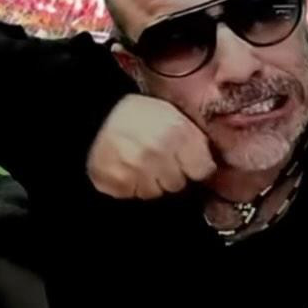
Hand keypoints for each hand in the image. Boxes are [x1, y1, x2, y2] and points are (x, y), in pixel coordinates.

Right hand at [86, 94, 216, 198]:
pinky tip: (125, 167)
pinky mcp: (114, 182)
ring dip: (149, 181)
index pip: (203, 170)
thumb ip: (194, 139)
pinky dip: (129, 185)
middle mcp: (157, 152)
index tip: (187, 161)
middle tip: (156, 156)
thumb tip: (211, 165)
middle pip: (178, 184)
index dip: (195, 166)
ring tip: (139, 160)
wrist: (96, 113)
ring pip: (154, 193)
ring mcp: (134, 169)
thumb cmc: (137, 113)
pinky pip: (131, 194)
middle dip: (170, 173)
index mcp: (177, 132)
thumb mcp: (173, 114)